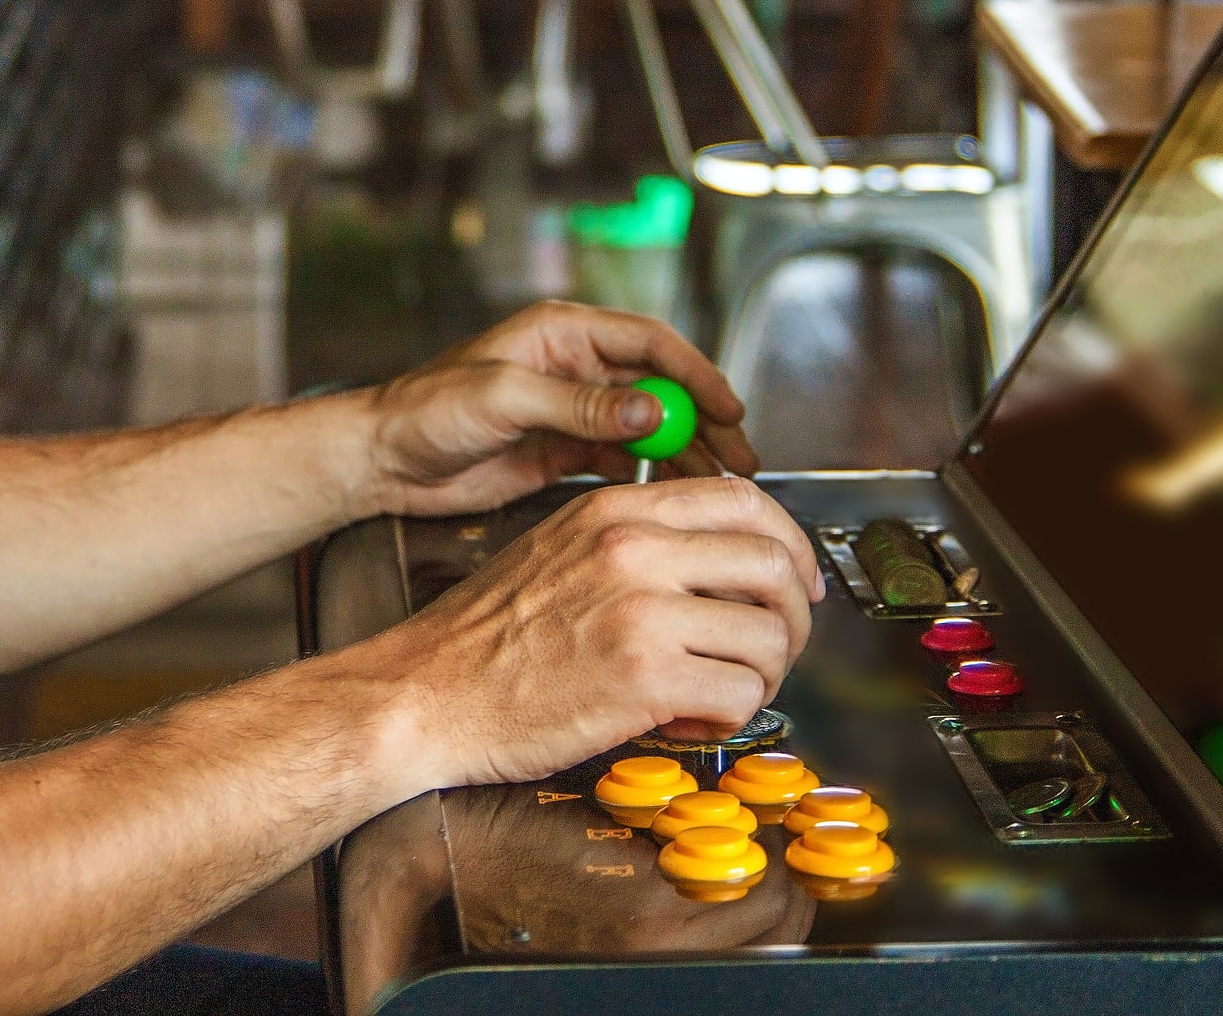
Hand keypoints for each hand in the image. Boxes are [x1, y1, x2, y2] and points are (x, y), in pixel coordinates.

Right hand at [357, 476, 824, 792]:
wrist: (427, 693)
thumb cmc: (487, 637)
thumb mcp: (561, 549)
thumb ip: (638, 540)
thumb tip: (723, 562)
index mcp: (618, 510)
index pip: (745, 501)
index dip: (789, 545)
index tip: (795, 581)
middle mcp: (636, 548)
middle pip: (773, 564)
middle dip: (793, 616)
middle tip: (776, 648)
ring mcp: (642, 611)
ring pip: (768, 635)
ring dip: (763, 675)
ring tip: (721, 692)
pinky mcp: (644, 679)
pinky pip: (739, 694)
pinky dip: (730, 717)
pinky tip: (690, 720)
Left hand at [358, 300, 754, 518]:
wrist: (383, 460)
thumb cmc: (425, 410)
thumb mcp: (503, 398)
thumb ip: (579, 406)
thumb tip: (650, 412)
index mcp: (563, 333)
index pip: (648, 344)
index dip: (695, 373)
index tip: (728, 408)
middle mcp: (574, 367)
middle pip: (659, 387)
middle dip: (704, 421)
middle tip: (740, 458)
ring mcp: (571, 411)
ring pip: (648, 428)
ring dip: (685, 453)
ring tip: (720, 485)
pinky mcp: (562, 451)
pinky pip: (622, 460)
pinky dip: (651, 476)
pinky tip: (673, 497)